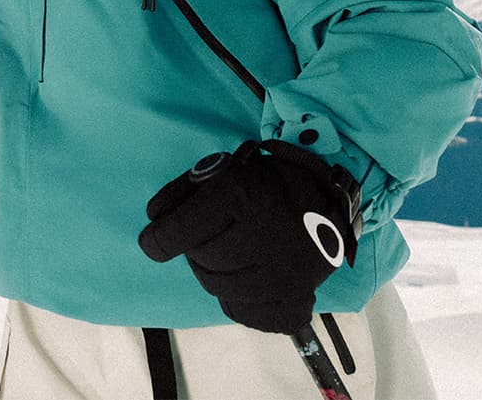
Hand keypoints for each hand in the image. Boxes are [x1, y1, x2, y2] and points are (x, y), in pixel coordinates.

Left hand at [137, 140, 360, 334]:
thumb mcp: (227, 170)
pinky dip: (239, 297)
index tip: (151, 242)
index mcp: (240, 196)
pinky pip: (243, 310)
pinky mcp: (293, 299)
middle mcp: (260, 236)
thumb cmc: (270, 183)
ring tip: (233, 253)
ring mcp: (279, 274)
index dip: (158, 238)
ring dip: (216, 272)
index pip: (179, 231)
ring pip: (218, 288)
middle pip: (199, 260)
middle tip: (214, 235)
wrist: (329, 203)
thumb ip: (185, 191)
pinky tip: (250, 276)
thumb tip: (153, 219)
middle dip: (197, 248)